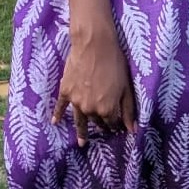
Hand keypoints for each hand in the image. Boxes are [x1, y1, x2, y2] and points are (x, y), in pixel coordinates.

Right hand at [51, 27, 136, 145]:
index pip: (112, 123)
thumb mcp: (126, 88)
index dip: (116, 125)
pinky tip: (56, 123)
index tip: (118, 127)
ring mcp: (76, 101)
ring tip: (82, 143)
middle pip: (96, 121)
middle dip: (102, 125)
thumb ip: (128, 110)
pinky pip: (61, 107)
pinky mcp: (65, 91)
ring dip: (81, 132)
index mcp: (107, 109)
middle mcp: (90, 109)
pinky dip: (58, 115)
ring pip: (80, 119)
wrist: (94, 46)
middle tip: (104, 129)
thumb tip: (132, 130)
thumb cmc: (115, 64)